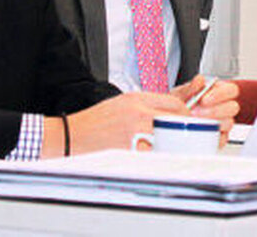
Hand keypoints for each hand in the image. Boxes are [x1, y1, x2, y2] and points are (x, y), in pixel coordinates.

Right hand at [42, 92, 189, 157]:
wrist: (70, 135)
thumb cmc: (94, 122)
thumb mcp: (121, 104)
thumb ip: (145, 106)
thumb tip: (167, 113)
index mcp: (136, 99)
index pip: (174, 102)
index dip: (184, 112)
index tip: (185, 119)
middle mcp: (137, 113)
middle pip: (176, 117)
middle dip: (183, 126)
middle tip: (184, 134)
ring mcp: (134, 132)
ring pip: (168, 136)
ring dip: (173, 142)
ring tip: (171, 146)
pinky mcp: (129, 149)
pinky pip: (153, 153)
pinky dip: (157, 155)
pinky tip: (154, 156)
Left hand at [172, 75, 240, 143]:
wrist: (172, 119)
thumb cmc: (180, 104)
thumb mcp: (181, 93)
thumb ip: (191, 87)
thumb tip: (200, 80)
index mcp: (219, 92)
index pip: (231, 90)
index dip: (221, 94)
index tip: (204, 99)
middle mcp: (223, 107)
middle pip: (233, 107)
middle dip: (215, 111)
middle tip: (197, 112)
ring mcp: (222, 123)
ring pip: (229, 123)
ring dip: (213, 123)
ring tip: (195, 123)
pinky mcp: (219, 137)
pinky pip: (222, 138)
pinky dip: (211, 137)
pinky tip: (199, 133)